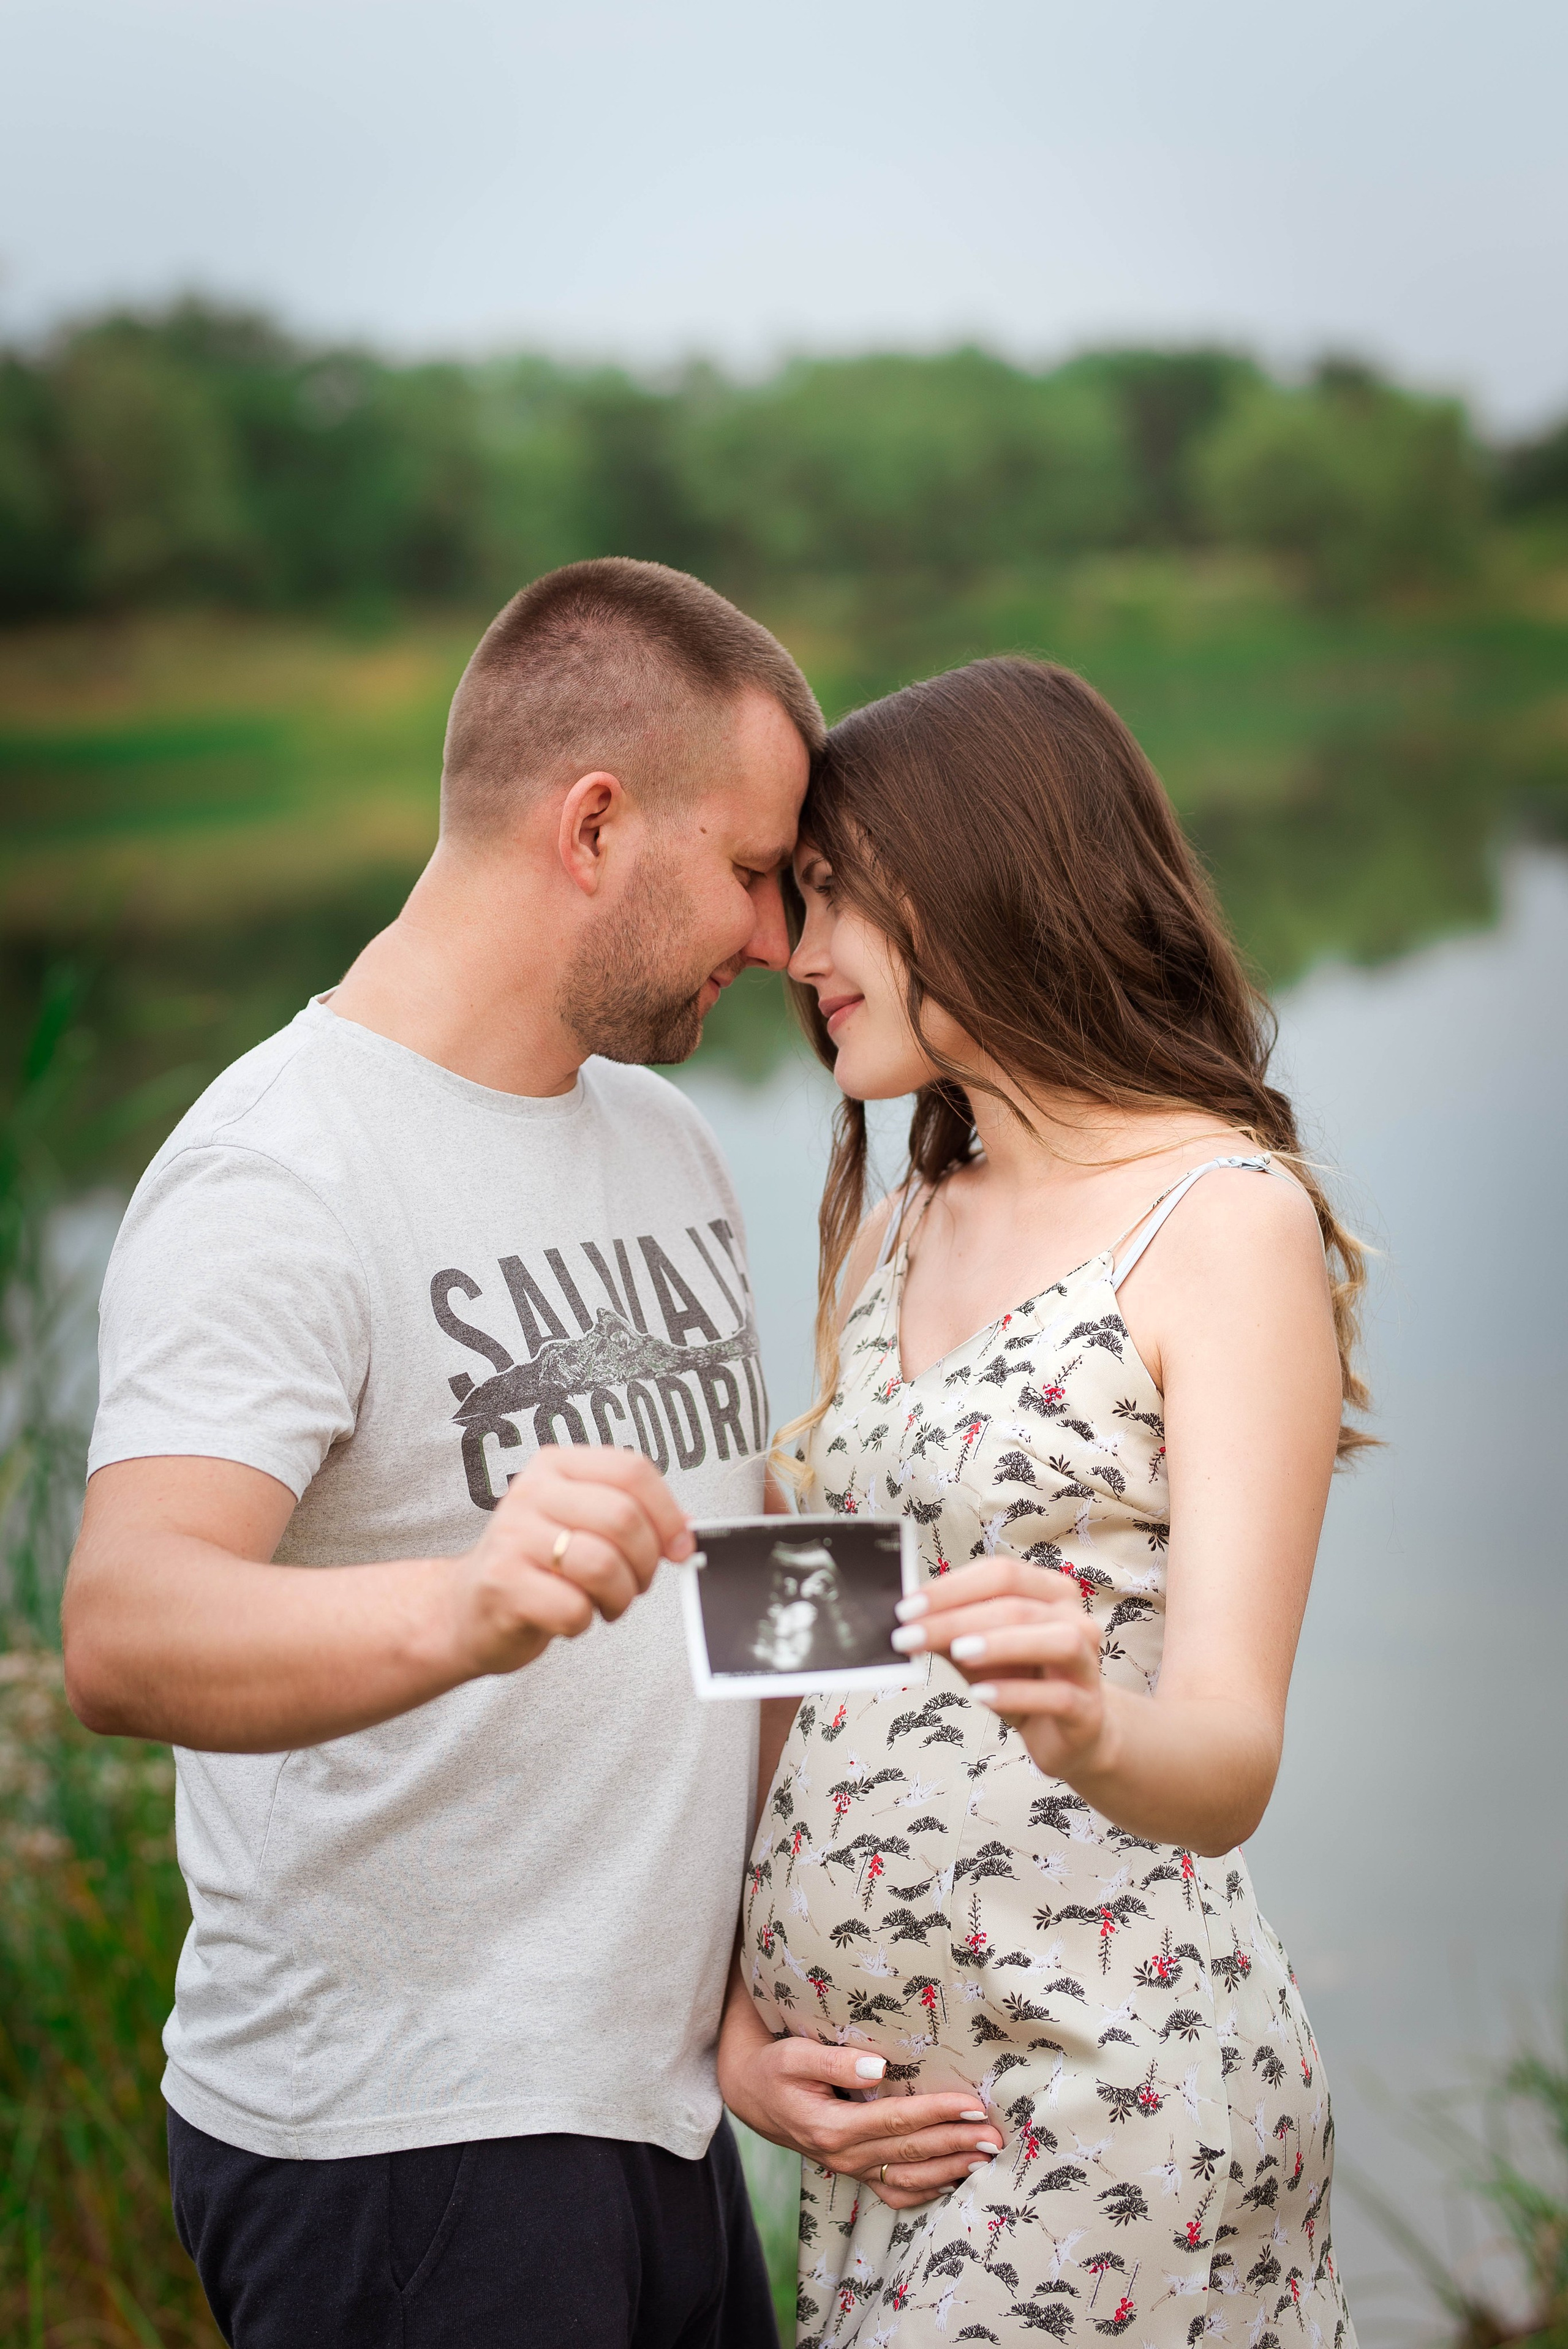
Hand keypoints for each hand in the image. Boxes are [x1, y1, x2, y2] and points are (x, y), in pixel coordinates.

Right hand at [452, 1445, 693, 1677]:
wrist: (465, 1609)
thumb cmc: (534, 1566)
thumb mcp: (579, 1524)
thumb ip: (629, 1516)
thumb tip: (685, 1531)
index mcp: (556, 1466)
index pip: (632, 1470)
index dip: (668, 1513)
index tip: (678, 1546)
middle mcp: (530, 1493)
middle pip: (623, 1518)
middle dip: (645, 1562)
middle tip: (635, 1583)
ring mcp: (512, 1537)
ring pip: (604, 1565)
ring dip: (620, 1596)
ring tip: (606, 1603)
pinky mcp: (502, 1584)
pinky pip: (574, 1607)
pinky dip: (585, 1621)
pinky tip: (569, 1616)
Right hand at [720, 2030, 1001, 2210]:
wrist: (755, 2098)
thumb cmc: (777, 2069)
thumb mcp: (794, 2056)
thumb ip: (833, 2060)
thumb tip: (878, 2066)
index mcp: (831, 2127)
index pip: (894, 2120)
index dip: (934, 2113)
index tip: (970, 2103)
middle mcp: (844, 2156)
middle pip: (909, 2152)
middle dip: (955, 2142)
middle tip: (994, 2135)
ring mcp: (851, 2169)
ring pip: (908, 2178)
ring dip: (950, 2168)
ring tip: (986, 2157)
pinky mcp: (856, 2172)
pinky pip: (895, 2192)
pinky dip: (927, 2190)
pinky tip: (955, 2179)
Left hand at [892, 1556, 1112, 1780]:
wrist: (1067, 1732)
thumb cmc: (1023, 1681)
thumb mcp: (980, 1653)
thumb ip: (951, 1632)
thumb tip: (907, 1618)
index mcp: (1049, 1592)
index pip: (1000, 1574)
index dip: (951, 1587)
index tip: (907, 1607)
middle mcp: (1074, 1619)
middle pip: (1018, 1605)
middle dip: (958, 1618)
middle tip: (911, 1634)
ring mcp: (1086, 1664)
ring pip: (1054, 1641)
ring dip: (1000, 1643)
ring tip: (957, 1652)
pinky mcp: (1087, 1709)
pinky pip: (1057, 1695)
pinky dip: (1016, 1693)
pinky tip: (981, 1694)